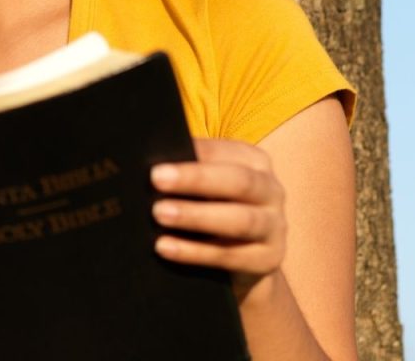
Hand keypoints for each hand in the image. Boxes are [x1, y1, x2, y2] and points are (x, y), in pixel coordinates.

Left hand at [150, 138, 285, 300]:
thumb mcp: (205, 187)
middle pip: (238, 182)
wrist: (244, 262)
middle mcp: (271, 191)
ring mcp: (275, 227)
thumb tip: (140, 156)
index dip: (195, 153)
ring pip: (239, 220)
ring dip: (196, 216)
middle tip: (155, 178)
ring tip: (158, 213)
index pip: (226, 152)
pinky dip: (195, 252)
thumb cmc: (212, 208)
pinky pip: (230, 256)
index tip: (161, 156)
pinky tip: (164, 247)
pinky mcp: (268, 261)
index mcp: (254, 162)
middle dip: (196, 179)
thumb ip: (185, 170)